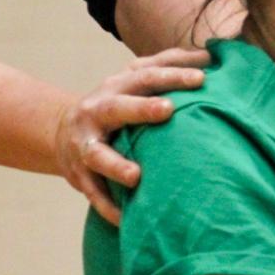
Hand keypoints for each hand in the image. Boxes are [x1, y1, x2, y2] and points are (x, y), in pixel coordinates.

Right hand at [56, 47, 208, 225]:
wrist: (63, 135)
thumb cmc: (116, 105)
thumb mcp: (134, 81)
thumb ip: (167, 65)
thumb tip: (211, 54)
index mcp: (115, 87)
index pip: (146, 76)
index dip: (172, 75)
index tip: (202, 79)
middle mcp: (96, 112)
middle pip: (117, 108)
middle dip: (141, 109)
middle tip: (168, 110)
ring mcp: (84, 144)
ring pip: (97, 155)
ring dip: (115, 165)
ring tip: (136, 176)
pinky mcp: (78, 175)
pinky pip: (94, 193)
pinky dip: (108, 207)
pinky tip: (126, 219)